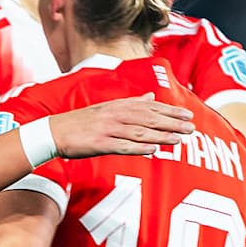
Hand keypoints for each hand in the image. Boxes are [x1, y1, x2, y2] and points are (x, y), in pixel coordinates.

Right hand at [51, 93, 193, 157]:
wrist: (54, 132)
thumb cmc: (81, 122)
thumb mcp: (106, 108)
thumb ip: (130, 103)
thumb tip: (151, 96)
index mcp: (117, 105)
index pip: (149, 106)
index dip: (170, 110)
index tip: (188, 114)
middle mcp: (115, 115)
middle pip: (149, 118)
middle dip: (172, 123)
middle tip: (191, 127)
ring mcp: (107, 129)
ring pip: (140, 132)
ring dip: (161, 135)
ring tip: (179, 139)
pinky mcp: (100, 144)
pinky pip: (123, 146)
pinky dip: (139, 147)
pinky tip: (153, 149)